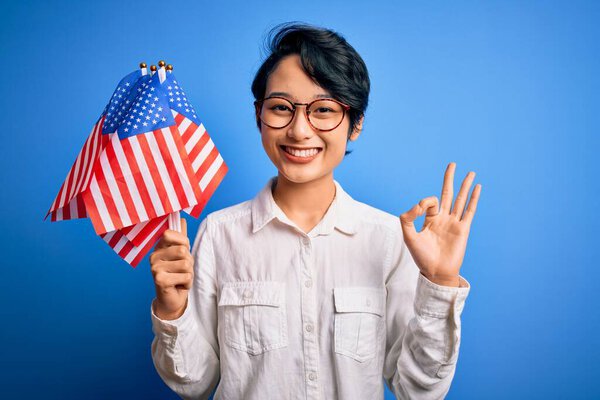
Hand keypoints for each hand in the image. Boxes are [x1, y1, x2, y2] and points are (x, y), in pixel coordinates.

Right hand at [150, 217, 193, 319]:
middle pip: (183, 250)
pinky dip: (187, 282)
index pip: (171, 234)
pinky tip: (179, 285)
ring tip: (180, 278)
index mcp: (158, 247)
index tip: (181, 254)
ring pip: (186, 264)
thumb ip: (181, 237)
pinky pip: (186, 276)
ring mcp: (154, 268)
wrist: (172, 298)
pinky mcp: (160, 280)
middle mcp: (153, 256)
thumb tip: (181, 218)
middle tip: (182, 270)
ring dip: (189, 273)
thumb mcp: (181, 254)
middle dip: (189, 262)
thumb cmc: (177, 274)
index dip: (183, 243)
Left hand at [399, 162, 481, 286]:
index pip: (429, 202)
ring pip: (460, 199)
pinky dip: (473, 198)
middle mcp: (443, 219)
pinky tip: (477, 188)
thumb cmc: (422, 257)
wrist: (436, 272)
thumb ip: (407, 218)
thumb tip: (418, 205)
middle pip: (447, 194)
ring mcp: (454, 223)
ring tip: (470, 172)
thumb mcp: (408, 236)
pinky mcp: (463, 229)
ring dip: (465, 185)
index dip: (423, 202)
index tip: (418, 210)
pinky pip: (469, 210)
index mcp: (430, 220)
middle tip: (452, 164)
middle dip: (449, 178)